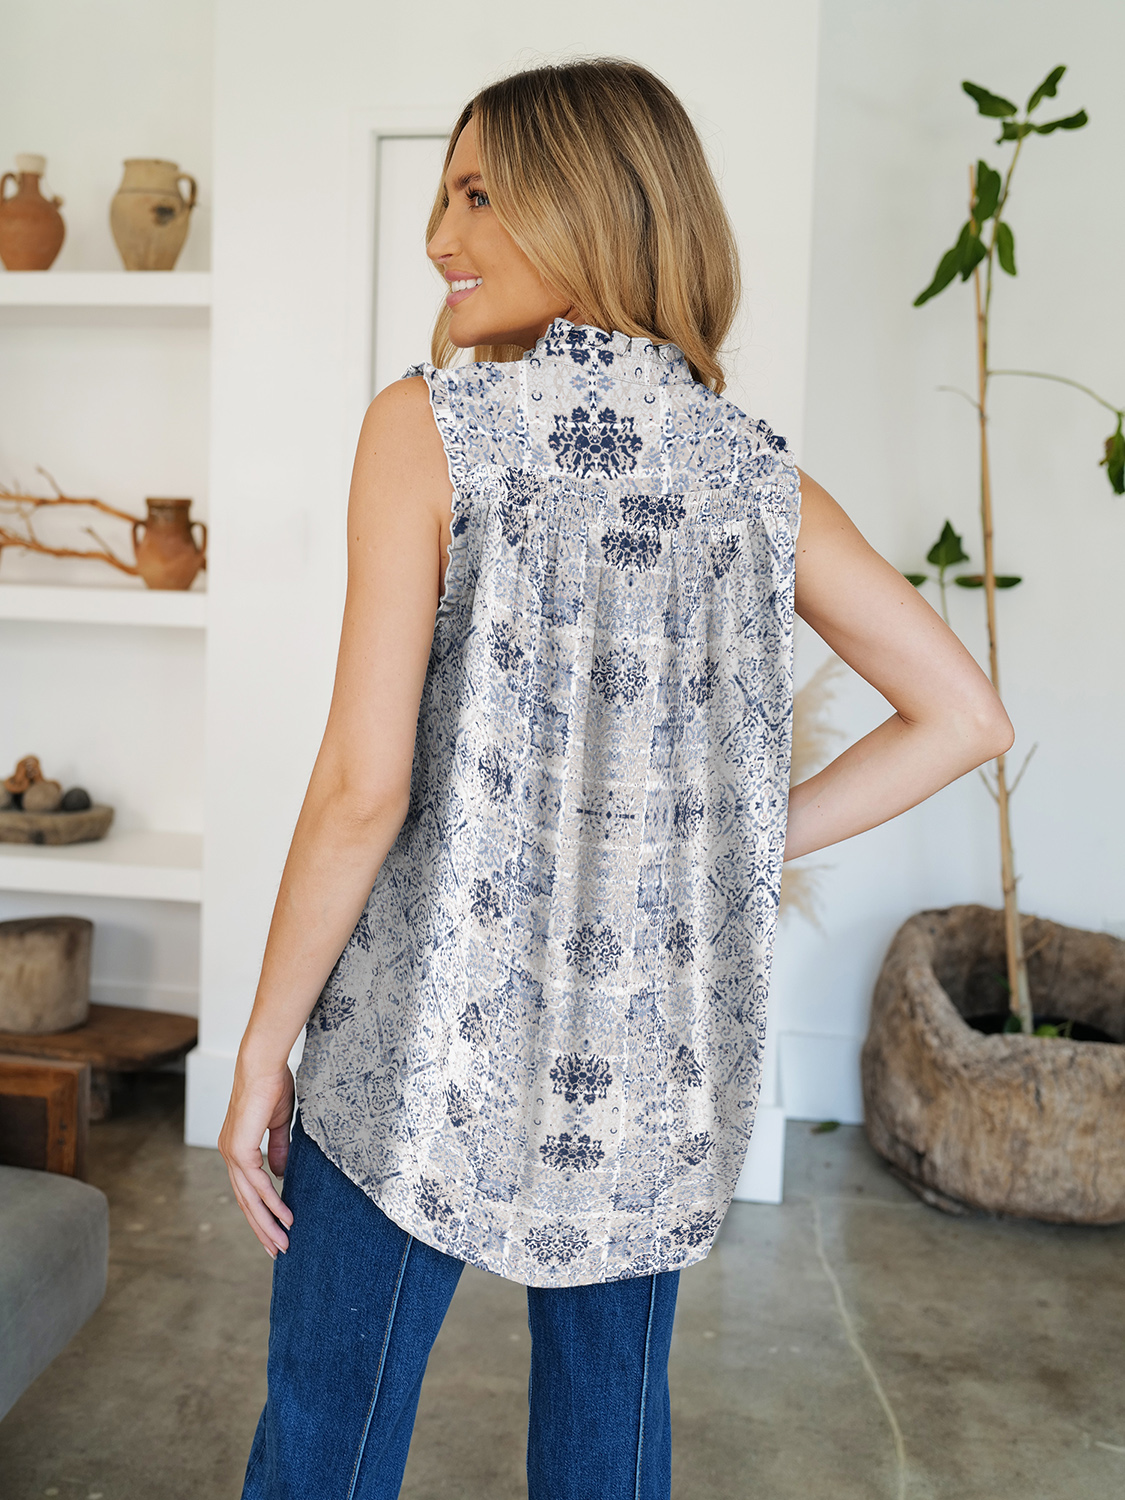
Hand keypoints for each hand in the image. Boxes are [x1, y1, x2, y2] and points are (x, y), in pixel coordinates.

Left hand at [219, 1056, 295, 1257]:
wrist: (263, 1064)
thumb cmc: (272, 1084)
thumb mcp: (279, 1123)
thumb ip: (279, 1149)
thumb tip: (280, 1175)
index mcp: (237, 1147)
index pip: (247, 1188)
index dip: (260, 1211)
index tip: (275, 1230)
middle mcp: (230, 1153)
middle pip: (244, 1201)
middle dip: (261, 1228)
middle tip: (276, 1250)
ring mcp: (233, 1153)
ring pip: (248, 1199)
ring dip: (266, 1223)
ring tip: (282, 1243)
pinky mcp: (240, 1149)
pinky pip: (257, 1183)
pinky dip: (271, 1201)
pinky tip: (283, 1216)